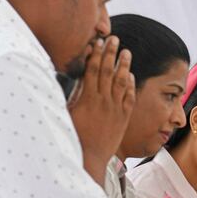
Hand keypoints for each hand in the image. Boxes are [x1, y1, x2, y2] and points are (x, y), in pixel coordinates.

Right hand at [69, 36, 134, 185]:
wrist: (89, 158)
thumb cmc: (73, 137)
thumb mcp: (67, 114)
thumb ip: (71, 95)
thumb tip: (66, 80)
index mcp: (87, 98)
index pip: (93, 70)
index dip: (96, 54)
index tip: (98, 42)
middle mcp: (103, 101)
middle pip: (108, 71)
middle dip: (111, 53)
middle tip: (115, 39)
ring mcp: (115, 109)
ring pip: (122, 82)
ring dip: (124, 65)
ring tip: (127, 52)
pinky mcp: (123, 118)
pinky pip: (129, 98)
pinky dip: (130, 86)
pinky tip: (131, 76)